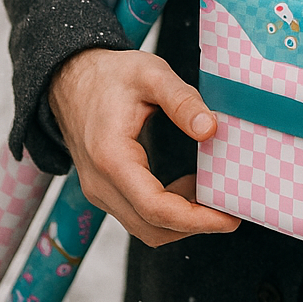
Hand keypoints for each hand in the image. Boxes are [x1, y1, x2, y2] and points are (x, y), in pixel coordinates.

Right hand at [49, 48, 239, 248]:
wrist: (70, 79)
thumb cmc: (110, 75)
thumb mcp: (151, 73)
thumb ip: (182, 100)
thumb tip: (210, 129)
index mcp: (111, 158)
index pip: (154, 208)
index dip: (196, 219)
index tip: (228, 218)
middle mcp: (100, 184)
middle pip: (151, 227)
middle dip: (195, 225)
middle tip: (231, 212)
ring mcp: (99, 191)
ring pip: (144, 227)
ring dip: (181, 220)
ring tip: (214, 196)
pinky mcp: (104, 190)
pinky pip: (138, 214)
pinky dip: (168, 211)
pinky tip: (190, 186)